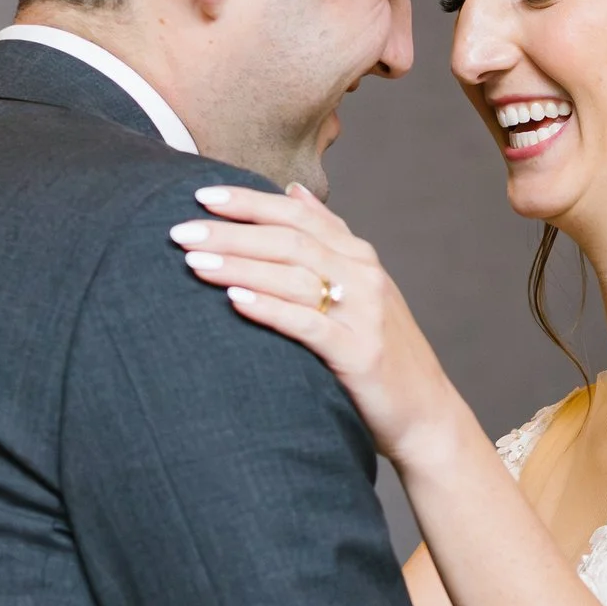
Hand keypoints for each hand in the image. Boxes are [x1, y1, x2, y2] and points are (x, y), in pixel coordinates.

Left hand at [177, 185, 465, 466]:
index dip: (249, 201)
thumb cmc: (379, 351)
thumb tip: (293, 191)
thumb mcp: (361, 288)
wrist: (426, 413)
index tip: (200, 194)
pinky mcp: (360, 354)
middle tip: (180, 230)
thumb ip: (329, 240)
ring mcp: (364, 314)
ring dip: (239, 265)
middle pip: (289, 240)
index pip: (297, 213)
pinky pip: (307, 325)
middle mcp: (364, 276)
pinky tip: (234, 300)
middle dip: (231, 232)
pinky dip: (269, 308)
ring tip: (193, 261)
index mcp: (359, 256)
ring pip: (294, 276)